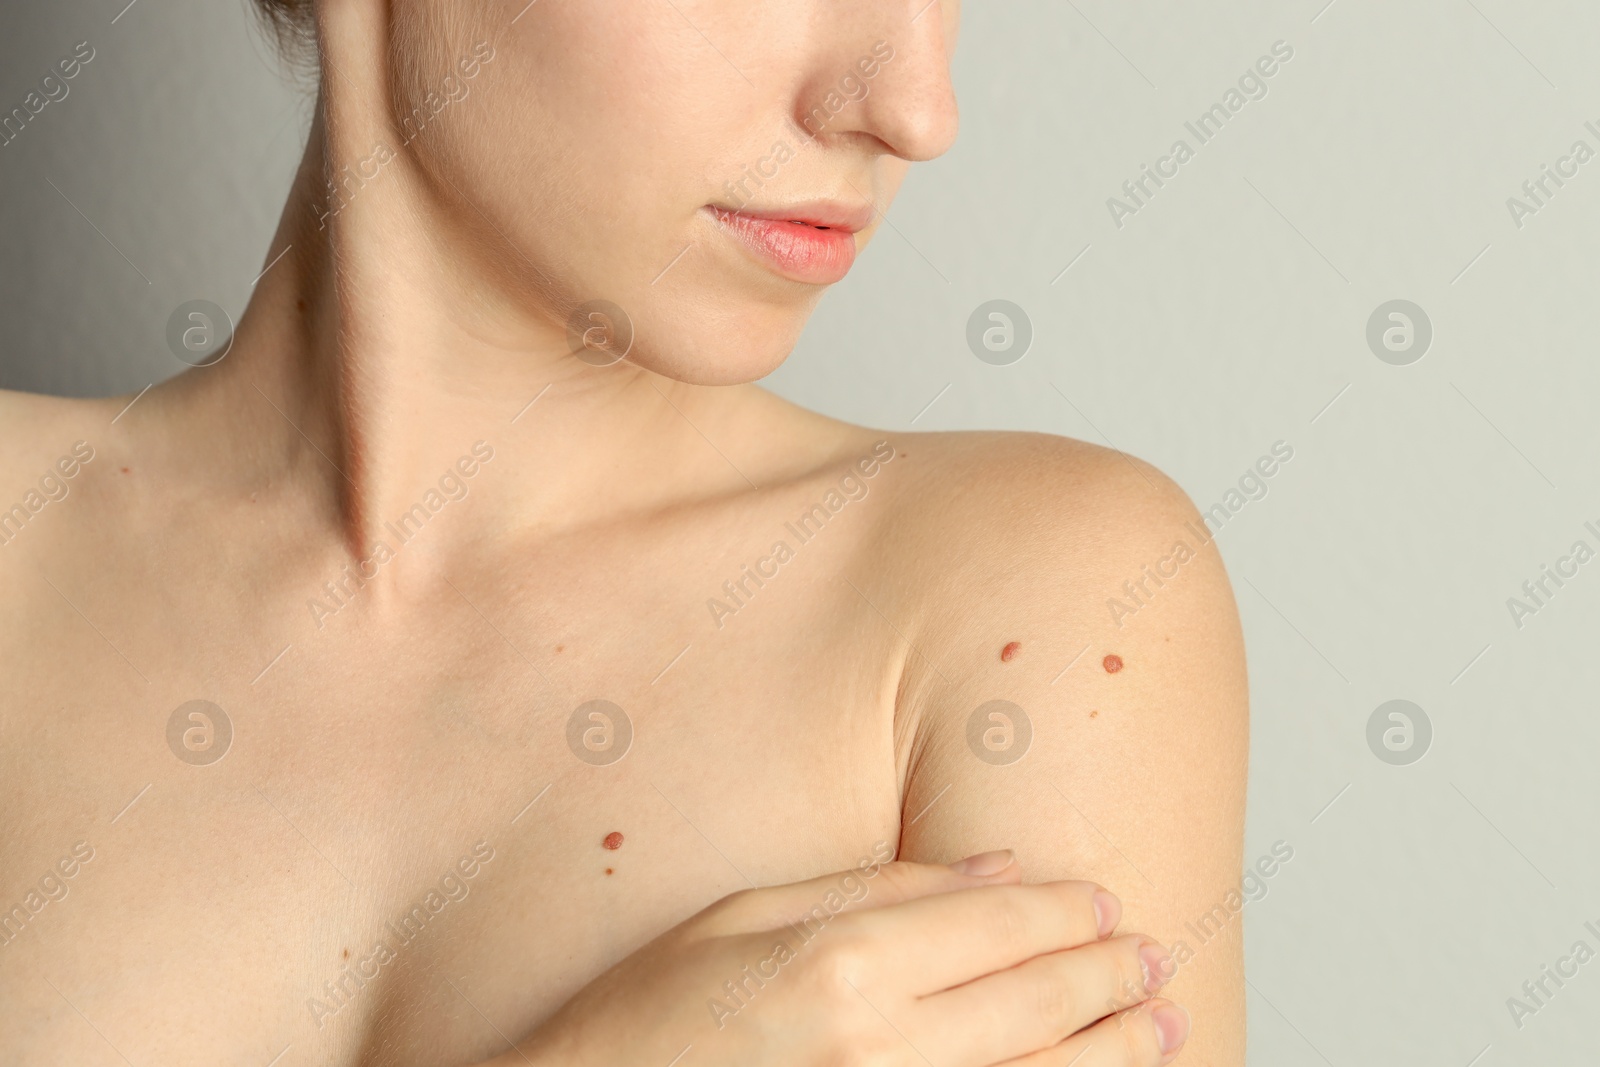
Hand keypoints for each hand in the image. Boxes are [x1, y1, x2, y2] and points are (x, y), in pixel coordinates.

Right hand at [480, 849, 1187, 1065]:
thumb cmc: (652, 1018)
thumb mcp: (745, 915)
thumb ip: (878, 886)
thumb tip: (996, 868)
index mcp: (844, 964)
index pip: (1001, 925)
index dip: (1070, 914)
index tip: (1105, 905)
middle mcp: (883, 1050)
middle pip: (1040, 1004)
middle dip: (1111, 978)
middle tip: (1155, 960)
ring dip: (1117, 1051)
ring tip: (1163, 1026)